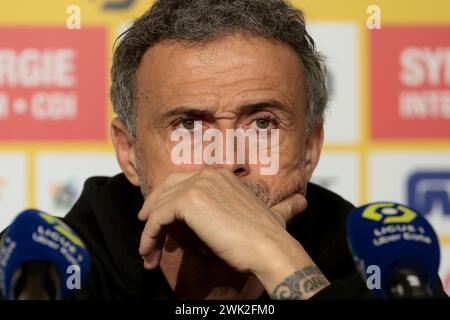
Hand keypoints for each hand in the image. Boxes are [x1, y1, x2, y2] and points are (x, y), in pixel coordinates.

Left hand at [138, 168, 323, 295]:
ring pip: (158, 206)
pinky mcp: (188, 201)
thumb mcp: (275, 215)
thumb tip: (303, 202)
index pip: (182, 182)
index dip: (167, 200)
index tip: (160, 221)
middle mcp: (207, 174)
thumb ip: (285, 206)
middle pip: (165, 189)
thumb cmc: (269, 237)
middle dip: (152, 210)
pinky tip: (148, 251)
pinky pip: (156, 218)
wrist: (269, 248)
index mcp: (221, 175)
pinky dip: (148, 236)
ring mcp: (197, 185)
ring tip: (147, 252)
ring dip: (149, 231)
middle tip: (148, 234)